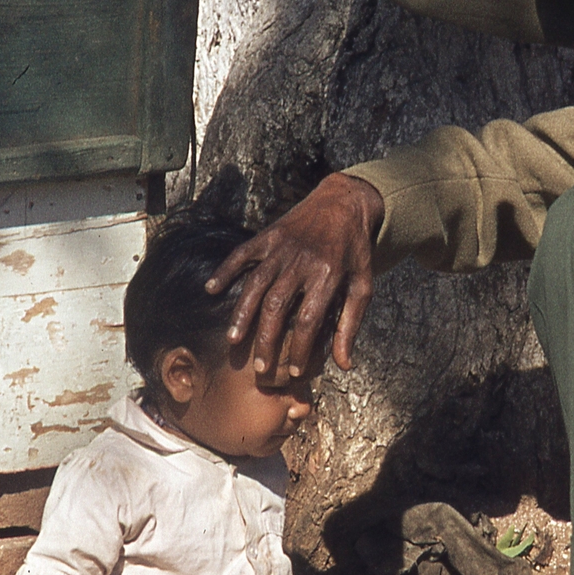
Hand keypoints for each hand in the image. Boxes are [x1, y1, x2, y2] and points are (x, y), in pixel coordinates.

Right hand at [205, 174, 385, 377]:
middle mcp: (301, 262)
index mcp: (328, 275)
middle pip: (278, 306)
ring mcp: (282, 247)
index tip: (294, 371)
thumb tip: (344, 364)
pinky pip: (242, 254)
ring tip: (233, 340)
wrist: (345, 203)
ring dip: (243, 313)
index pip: (310, 320)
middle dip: (267, 339)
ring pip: (256, 284)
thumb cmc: (354, 252)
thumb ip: (351, 324)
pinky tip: (211, 289)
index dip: (302, 348)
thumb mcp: (362, 286)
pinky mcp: (268, 236)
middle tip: (259, 367)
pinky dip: (225, 270)